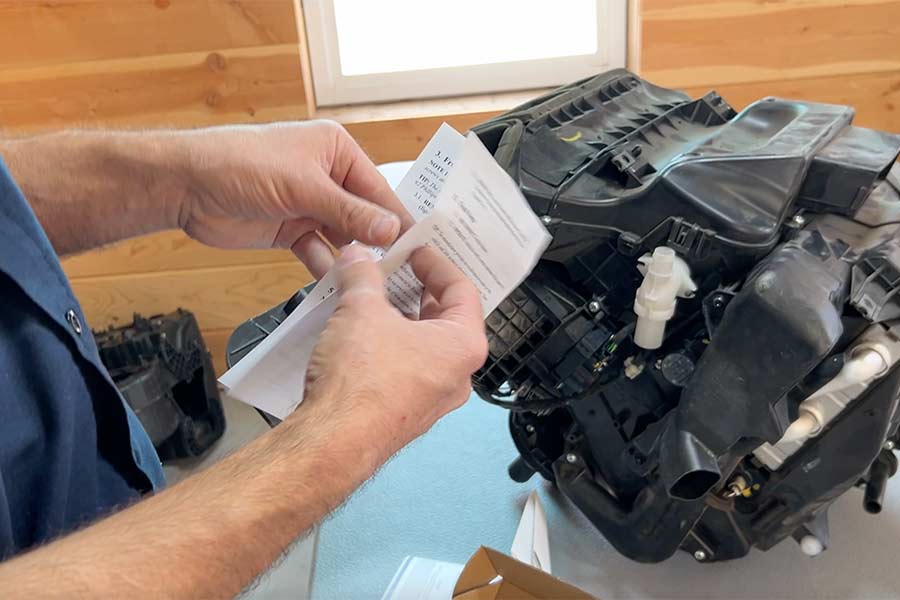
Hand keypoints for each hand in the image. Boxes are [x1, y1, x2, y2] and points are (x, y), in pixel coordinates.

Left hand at [176, 120, 410, 277]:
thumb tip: (392, 230)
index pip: (378, 189)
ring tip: (377, 289)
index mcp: (337, 152)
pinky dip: (326, 271)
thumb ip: (349, 211)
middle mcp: (328, 177)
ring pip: (342, 238)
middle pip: (364, 215)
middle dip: (379, 244)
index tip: (420, 248)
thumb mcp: (303, 186)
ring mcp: (309, 206)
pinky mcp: (291, 231)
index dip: (397, 219)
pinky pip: (318, 254)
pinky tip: (341, 290)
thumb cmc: (243, 165)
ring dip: (354, 260)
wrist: (186, 185)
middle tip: (404, 275)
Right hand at [301, 245, 488, 464]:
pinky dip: (386, 344)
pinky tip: (358, 330)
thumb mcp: (361, 309)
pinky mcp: (404, 412)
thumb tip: (358, 259)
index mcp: (463, 346)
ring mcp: (431, 398)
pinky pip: (403, 368)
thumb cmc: (362, 384)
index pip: (462, 289)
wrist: (333, 442)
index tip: (415, 250)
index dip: (436, 263)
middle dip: (414, 289)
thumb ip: (362, 276)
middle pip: (443, 317)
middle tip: (394, 268)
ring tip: (371, 294)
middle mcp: (456, 375)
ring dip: (397, 316)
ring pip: (421, 344)